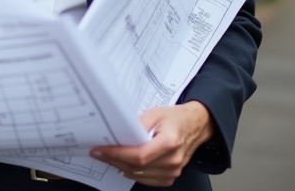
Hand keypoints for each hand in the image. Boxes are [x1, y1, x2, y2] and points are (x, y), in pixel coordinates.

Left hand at [91, 101, 214, 186]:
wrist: (195, 125)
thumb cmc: (176, 118)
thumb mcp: (155, 113)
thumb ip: (138, 123)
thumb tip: (119, 133)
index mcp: (170, 142)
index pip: (139, 155)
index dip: (117, 155)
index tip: (101, 150)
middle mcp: (173, 160)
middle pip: (136, 167)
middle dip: (114, 160)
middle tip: (100, 152)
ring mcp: (173, 171)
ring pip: (139, 175)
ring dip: (121, 167)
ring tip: (109, 157)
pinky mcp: (171, 176)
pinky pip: (148, 180)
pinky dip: (134, 174)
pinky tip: (125, 165)